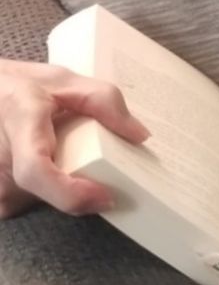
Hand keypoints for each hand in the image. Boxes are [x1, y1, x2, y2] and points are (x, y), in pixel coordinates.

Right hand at [0, 58, 149, 218]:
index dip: (71, 193)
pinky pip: (30, 204)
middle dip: (81, 186)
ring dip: (62, 186)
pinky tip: (47, 166)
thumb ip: (102, 100)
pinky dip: (47, 191)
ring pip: (42, 202)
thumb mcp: (61, 80)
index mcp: (19, 122)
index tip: (106, 197)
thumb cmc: (17, 87)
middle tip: (96, 168)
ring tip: (61, 156)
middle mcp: (1, 160)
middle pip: (50, 193)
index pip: (36, 171)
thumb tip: (139, 135)